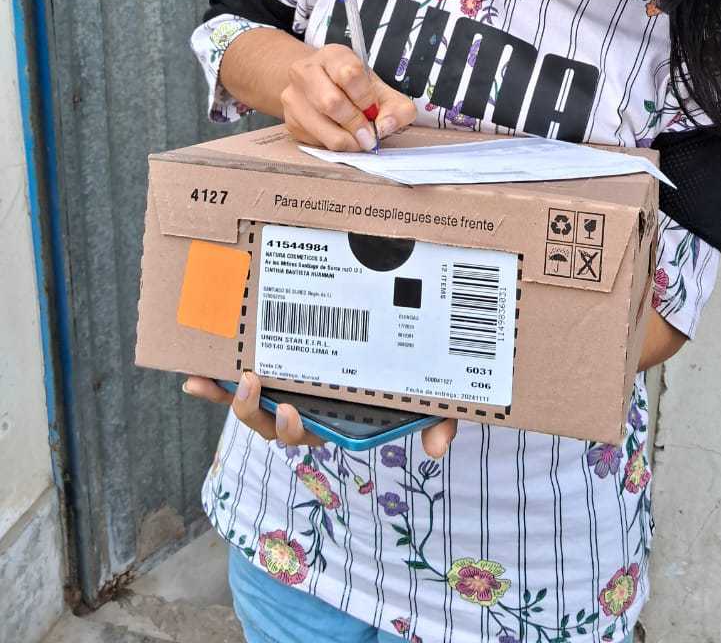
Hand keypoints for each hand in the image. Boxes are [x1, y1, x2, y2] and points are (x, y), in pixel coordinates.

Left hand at [183, 372, 457, 457]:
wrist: (396, 364)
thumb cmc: (404, 388)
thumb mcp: (424, 402)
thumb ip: (434, 422)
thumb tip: (440, 446)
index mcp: (331, 424)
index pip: (306, 435)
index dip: (290, 428)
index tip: (289, 410)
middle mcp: (302, 416)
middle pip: (267, 425)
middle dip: (253, 411)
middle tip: (254, 383)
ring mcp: (282, 397)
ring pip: (249, 408)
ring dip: (229, 397)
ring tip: (220, 377)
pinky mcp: (269, 377)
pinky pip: (234, 387)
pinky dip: (212, 387)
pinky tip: (190, 378)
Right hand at [281, 44, 415, 151]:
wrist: (324, 88)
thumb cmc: (356, 89)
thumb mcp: (382, 91)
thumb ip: (397, 108)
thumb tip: (385, 126)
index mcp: (333, 55)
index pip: (349, 73)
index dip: (365, 98)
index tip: (374, 110)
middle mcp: (306, 70)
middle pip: (331, 102)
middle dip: (356, 123)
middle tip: (368, 135)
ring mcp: (293, 96)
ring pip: (321, 126)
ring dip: (346, 139)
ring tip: (358, 139)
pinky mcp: (289, 120)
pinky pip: (314, 140)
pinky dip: (333, 145)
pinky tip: (341, 136)